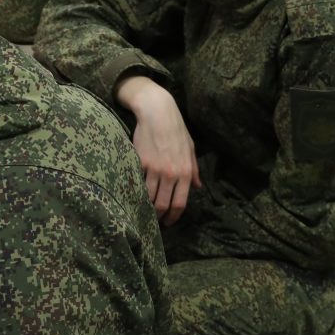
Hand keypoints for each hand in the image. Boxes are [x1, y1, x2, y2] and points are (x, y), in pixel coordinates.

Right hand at [117, 76, 199, 225]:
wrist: (157, 112)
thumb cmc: (176, 129)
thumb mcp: (191, 149)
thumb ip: (194, 169)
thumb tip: (198, 187)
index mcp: (185, 172)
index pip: (180, 203)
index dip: (174, 217)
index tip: (169, 222)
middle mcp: (170, 173)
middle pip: (163, 205)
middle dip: (159, 217)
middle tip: (156, 221)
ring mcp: (154, 169)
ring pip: (149, 197)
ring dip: (147, 207)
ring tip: (145, 211)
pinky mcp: (140, 162)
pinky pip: (138, 183)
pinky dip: (137, 192)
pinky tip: (136, 195)